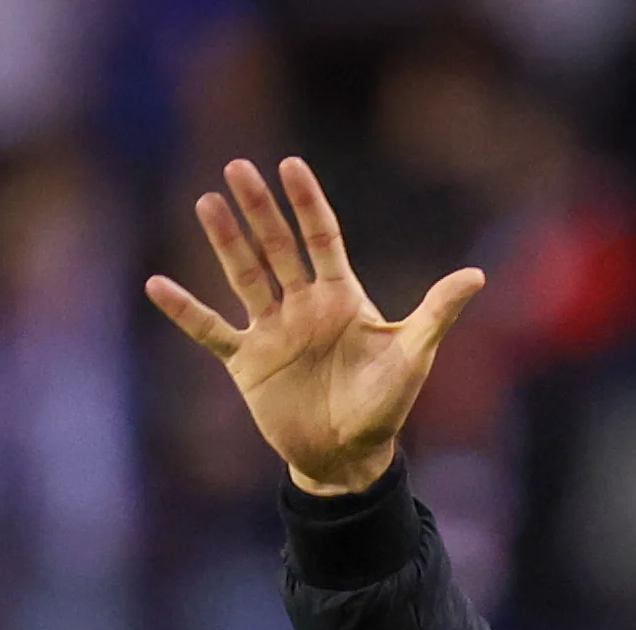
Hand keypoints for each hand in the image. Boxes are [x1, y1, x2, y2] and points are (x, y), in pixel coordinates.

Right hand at [146, 157, 484, 495]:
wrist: (349, 457)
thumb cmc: (385, 405)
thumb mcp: (413, 355)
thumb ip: (437, 313)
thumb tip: (477, 276)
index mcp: (341, 297)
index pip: (322, 238)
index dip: (307, 203)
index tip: (290, 166)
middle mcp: (302, 305)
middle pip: (277, 247)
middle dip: (259, 208)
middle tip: (238, 167)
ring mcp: (272, 331)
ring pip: (244, 276)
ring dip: (226, 242)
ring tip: (206, 202)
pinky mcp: (247, 362)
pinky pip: (211, 331)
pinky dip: (186, 311)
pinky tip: (158, 285)